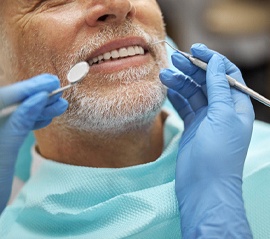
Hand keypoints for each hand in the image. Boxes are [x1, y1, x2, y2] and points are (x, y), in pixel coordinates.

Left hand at [0, 74, 67, 212]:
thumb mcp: (3, 152)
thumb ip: (19, 123)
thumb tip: (38, 98)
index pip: (3, 97)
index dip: (27, 88)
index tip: (49, 82)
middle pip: (11, 103)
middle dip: (36, 96)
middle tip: (58, 90)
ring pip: (17, 114)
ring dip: (38, 109)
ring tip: (59, 105)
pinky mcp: (1, 141)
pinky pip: (17, 126)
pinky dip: (33, 122)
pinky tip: (47, 118)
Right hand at [160, 44, 253, 237]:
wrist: (204, 188)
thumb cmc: (218, 154)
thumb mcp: (223, 116)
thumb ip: (219, 88)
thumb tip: (216, 62)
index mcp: (236, 105)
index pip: (226, 74)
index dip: (212, 60)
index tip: (195, 49)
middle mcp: (222, 110)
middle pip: (207, 81)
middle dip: (192, 68)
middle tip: (174, 58)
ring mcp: (206, 119)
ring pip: (193, 93)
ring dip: (180, 82)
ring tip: (164, 74)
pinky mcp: (192, 127)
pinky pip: (184, 106)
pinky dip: (176, 96)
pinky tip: (166, 88)